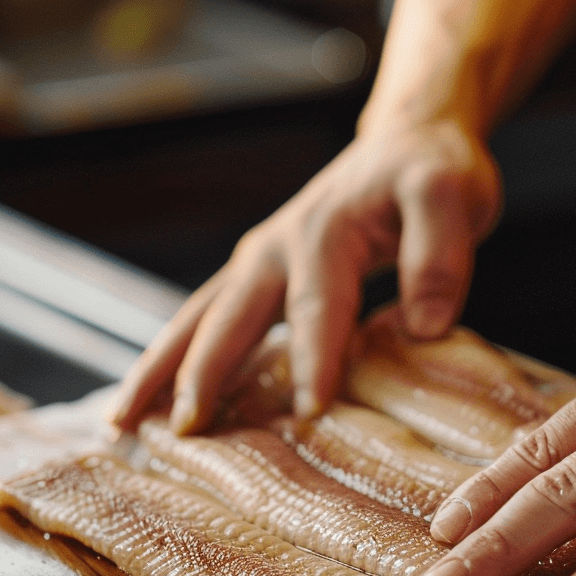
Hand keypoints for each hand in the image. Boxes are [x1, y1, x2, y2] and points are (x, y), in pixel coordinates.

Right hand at [108, 119, 500, 432]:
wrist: (407, 142)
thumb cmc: (430, 173)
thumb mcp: (452, 196)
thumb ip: (440, 255)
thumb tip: (423, 327)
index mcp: (325, 234)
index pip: (317, 306)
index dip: (313, 360)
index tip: (309, 413)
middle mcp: (275, 249)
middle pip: (228, 317)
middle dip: (202, 375)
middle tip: (181, 433)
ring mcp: (258, 263)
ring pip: (196, 320)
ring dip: (159, 371)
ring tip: (122, 425)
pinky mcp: (257, 279)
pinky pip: (207, 323)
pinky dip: (175, 362)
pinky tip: (155, 408)